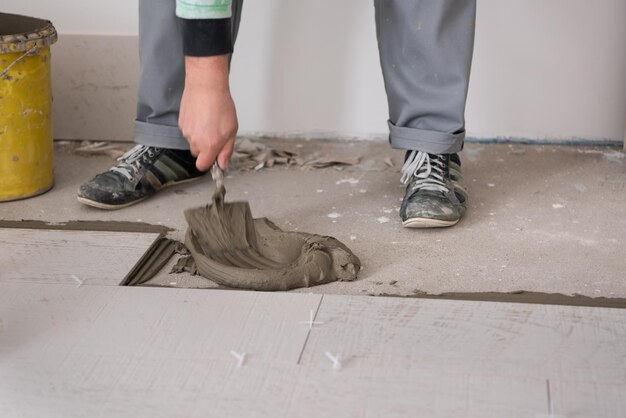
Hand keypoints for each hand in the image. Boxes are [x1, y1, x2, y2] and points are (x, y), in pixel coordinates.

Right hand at [179, 55, 237, 170]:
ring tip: (209, 122)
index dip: (209, 163)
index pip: (203, 166)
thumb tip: (223, 165)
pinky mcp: (181, 123)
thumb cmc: (220, 105)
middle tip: (215, 135)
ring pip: (193, 142)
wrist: (206, 86)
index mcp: (209, 146)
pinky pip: (188, 131)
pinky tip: (202, 116)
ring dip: (200, 137)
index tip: (215, 158)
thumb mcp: (231, 131)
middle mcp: (195, 141)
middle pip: (198, 154)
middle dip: (206, 149)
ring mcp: (186, 132)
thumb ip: (226, 151)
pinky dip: (194, 127)